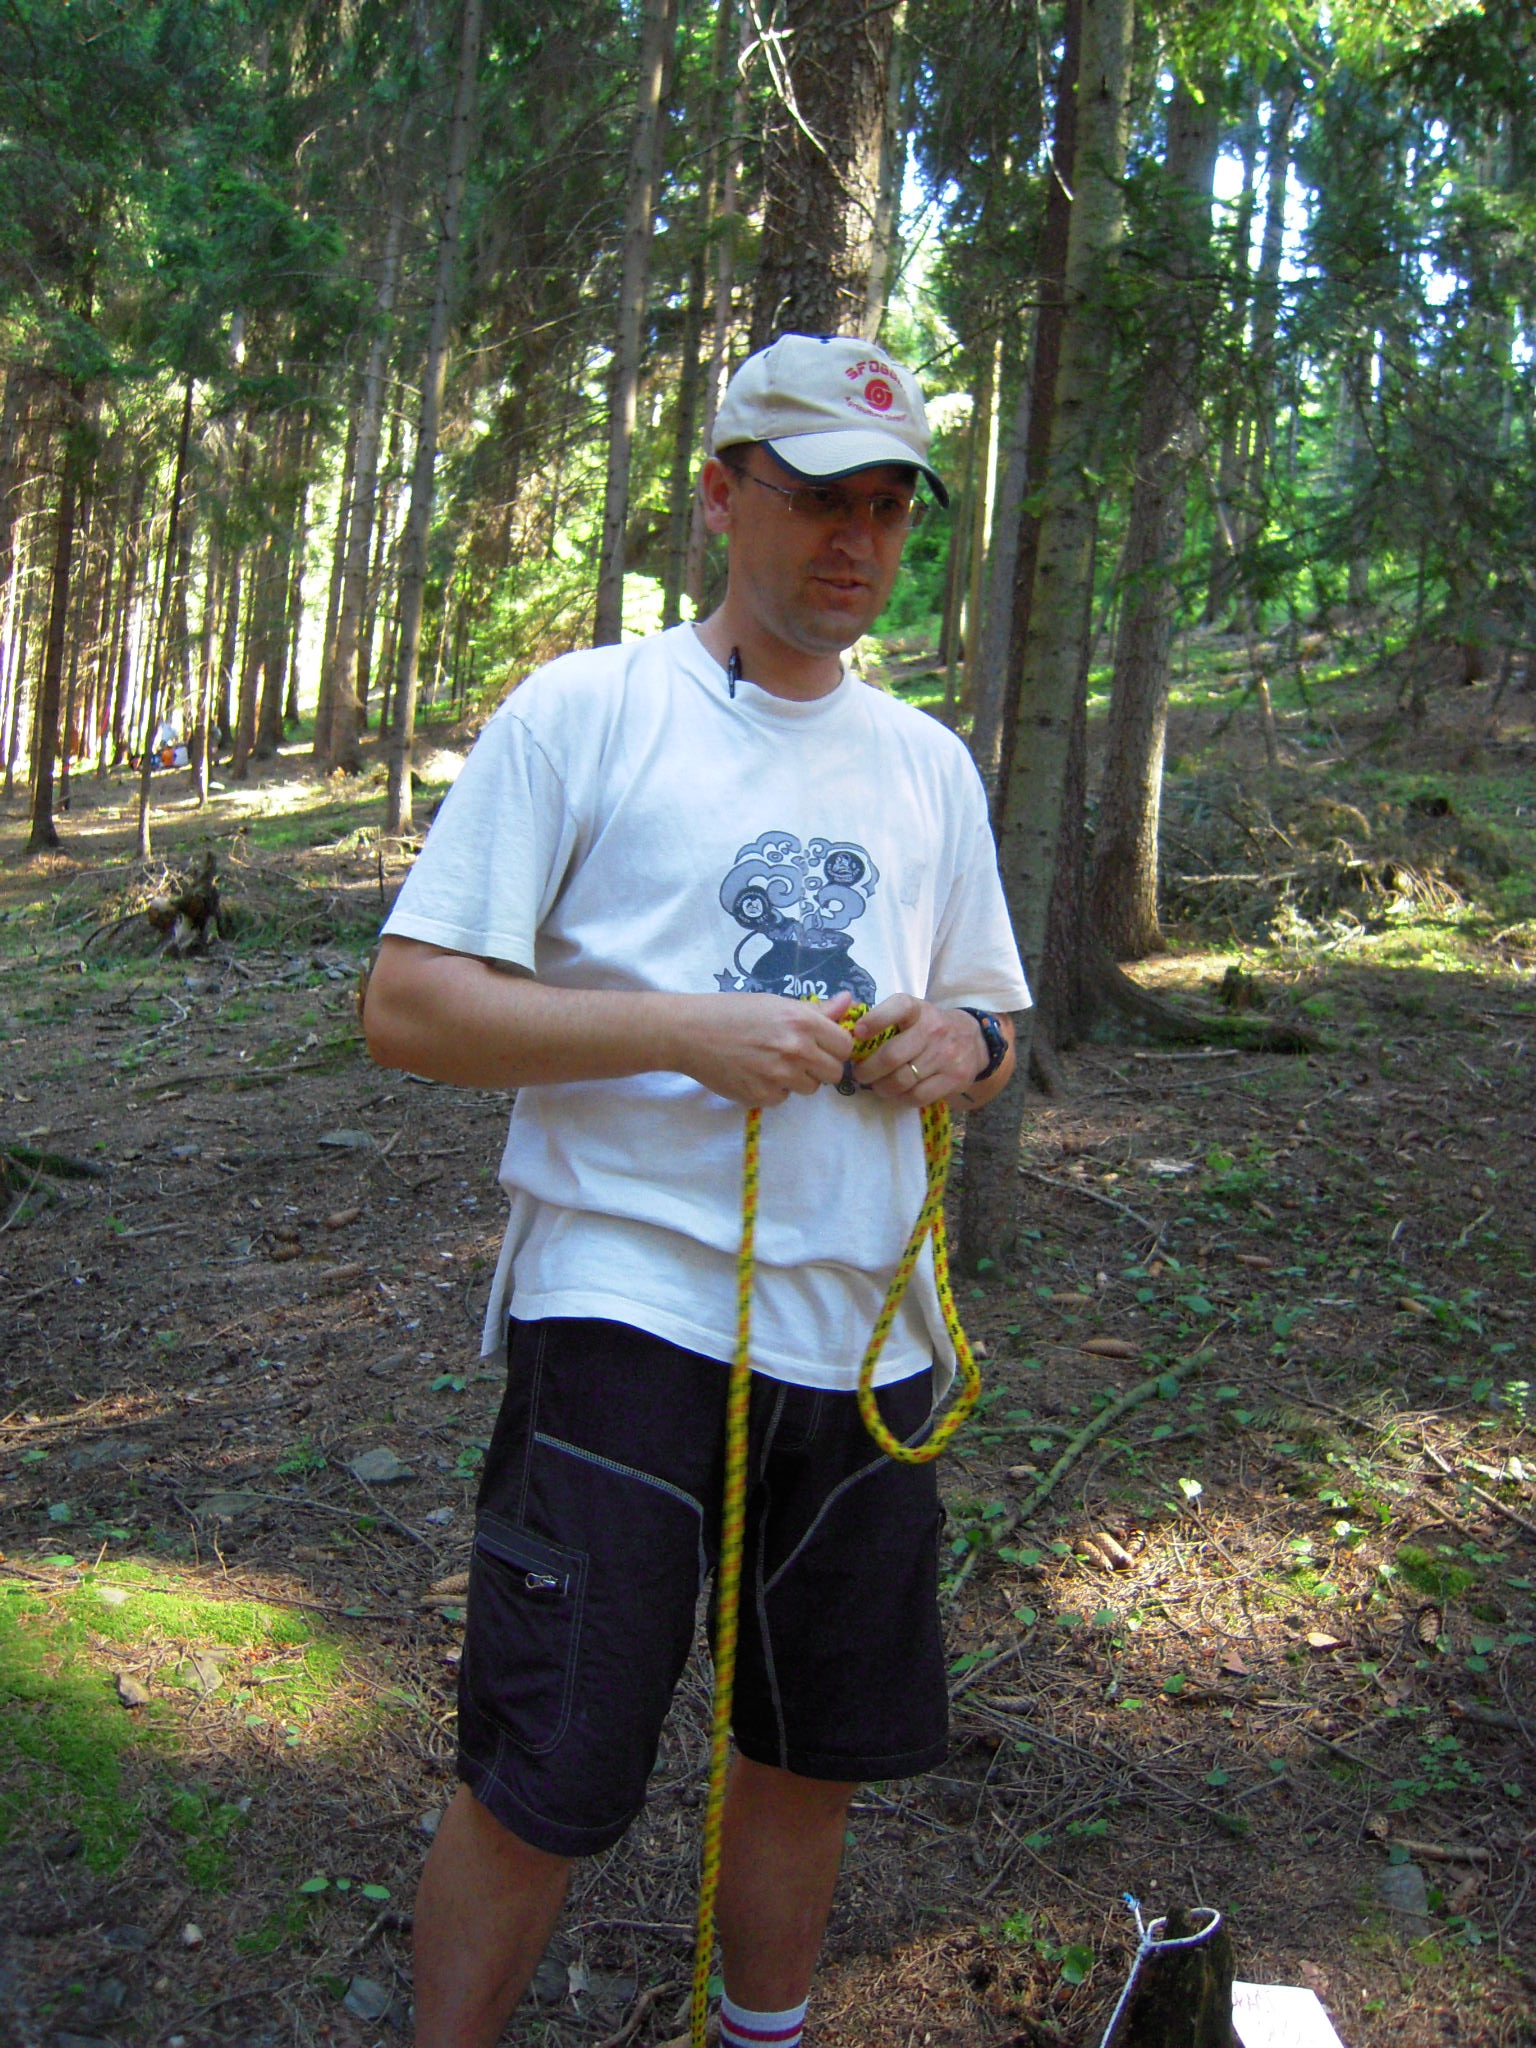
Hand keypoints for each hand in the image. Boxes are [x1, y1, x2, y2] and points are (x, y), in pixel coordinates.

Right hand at [676, 990, 855, 1107]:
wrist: (690, 1033)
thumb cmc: (731, 1012)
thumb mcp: (775, 1004)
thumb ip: (816, 1010)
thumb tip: (849, 1002)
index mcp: (802, 1021)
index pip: (845, 1046)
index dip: (834, 1046)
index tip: (820, 1045)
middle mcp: (796, 1049)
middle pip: (834, 1072)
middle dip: (819, 1067)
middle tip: (796, 1056)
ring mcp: (780, 1076)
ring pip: (810, 1088)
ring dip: (797, 1079)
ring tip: (770, 1063)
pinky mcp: (763, 1096)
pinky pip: (783, 1098)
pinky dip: (773, 1090)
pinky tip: (754, 1073)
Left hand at [848, 994, 989, 1108]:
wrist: (973, 1040)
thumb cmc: (928, 1028)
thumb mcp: (911, 1014)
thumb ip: (880, 1017)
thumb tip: (842, 1022)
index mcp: (918, 1010)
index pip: (898, 1007)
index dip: (875, 1020)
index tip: (858, 1033)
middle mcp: (933, 1029)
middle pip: (891, 1056)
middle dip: (867, 1070)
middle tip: (860, 1075)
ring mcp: (945, 1055)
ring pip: (902, 1080)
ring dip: (882, 1087)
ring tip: (878, 1085)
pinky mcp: (954, 1078)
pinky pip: (918, 1096)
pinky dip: (901, 1098)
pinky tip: (898, 1093)